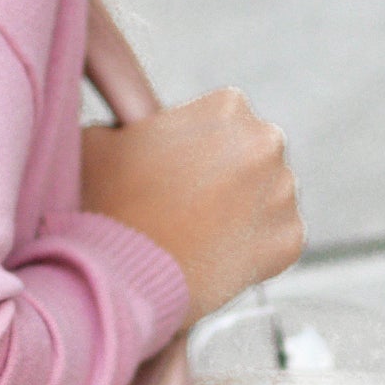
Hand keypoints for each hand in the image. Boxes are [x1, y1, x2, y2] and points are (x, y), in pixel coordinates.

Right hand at [82, 88, 306, 328]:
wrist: (116, 278)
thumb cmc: (100, 209)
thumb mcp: (95, 143)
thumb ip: (124, 126)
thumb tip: (125, 132)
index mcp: (227, 106)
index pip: (219, 125)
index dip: (190, 155)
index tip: (167, 182)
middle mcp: (267, 140)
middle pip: (249, 160)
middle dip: (222, 183)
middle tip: (179, 216)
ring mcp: (283, 192)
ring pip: (265, 201)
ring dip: (238, 218)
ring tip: (192, 243)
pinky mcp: (289, 240)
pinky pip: (275, 244)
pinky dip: (250, 256)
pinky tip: (211, 263)